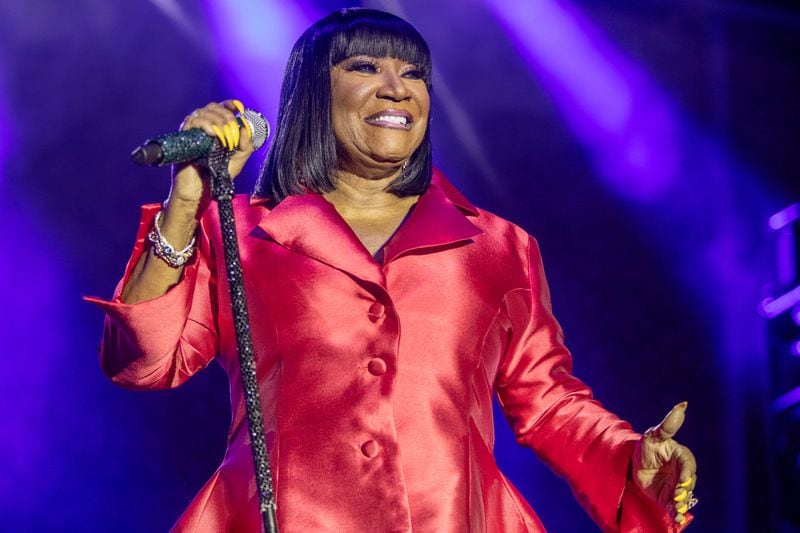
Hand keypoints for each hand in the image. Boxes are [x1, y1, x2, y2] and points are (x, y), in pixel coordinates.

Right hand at [169, 99, 255, 206]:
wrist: (201, 191)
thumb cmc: (217, 175)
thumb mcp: (238, 161)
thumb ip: (246, 146)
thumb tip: (245, 128)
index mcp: (216, 129)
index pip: (220, 108)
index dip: (229, 104)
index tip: (239, 108)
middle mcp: (203, 127)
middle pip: (212, 107)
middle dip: (225, 114)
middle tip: (231, 128)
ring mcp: (193, 132)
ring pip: (202, 112)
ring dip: (216, 120)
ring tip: (222, 134)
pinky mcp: (183, 138)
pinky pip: (191, 122)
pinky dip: (203, 124)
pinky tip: (212, 133)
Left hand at [632, 402, 697, 525]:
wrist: (633, 463)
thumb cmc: (646, 446)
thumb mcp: (654, 435)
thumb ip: (669, 425)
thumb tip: (682, 404)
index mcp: (682, 457)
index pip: (688, 466)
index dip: (686, 474)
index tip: (682, 481)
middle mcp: (682, 473)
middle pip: (688, 484)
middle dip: (685, 491)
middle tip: (678, 496)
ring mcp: (676, 486)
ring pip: (684, 497)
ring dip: (682, 505)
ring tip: (677, 511)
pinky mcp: (669, 498)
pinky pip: (676, 507)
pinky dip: (677, 513)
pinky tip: (676, 518)